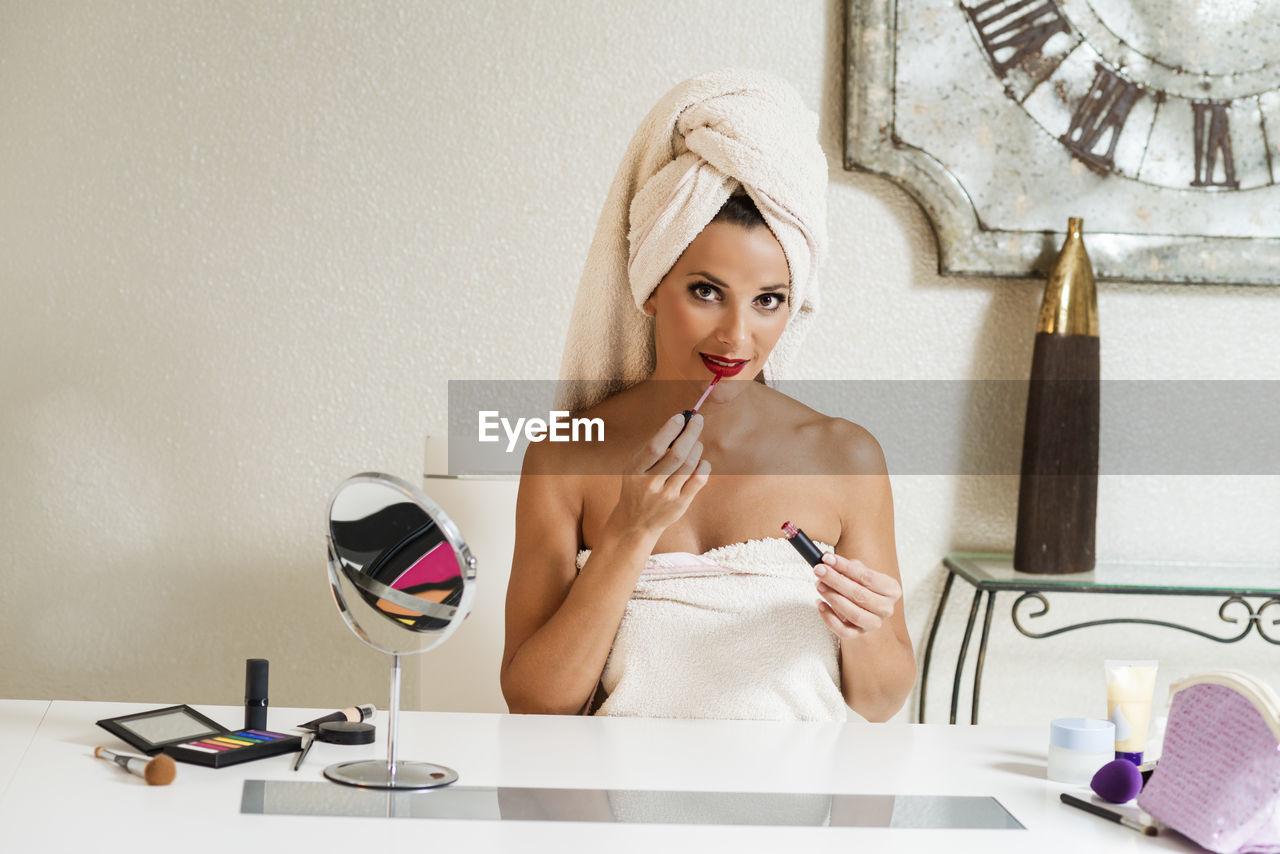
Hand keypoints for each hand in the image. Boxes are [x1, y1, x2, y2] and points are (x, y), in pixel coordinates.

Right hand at [606, 412, 710, 538]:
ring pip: (689, 465)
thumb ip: (653, 450)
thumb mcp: (635, 469)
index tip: (680, 417)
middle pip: (676, 455)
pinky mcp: (680, 504)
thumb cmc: (638, 487)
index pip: (654, 448)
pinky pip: (698, 480)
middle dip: (690, 433)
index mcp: (634, 471)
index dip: (669, 430)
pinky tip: (701, 461)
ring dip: (697, 447)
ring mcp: (666, 496)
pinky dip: (703, 465)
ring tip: (696, 441)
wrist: (635, 523)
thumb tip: (680, 424)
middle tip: (698, 420)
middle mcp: (649, 484)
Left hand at [813, 552, 900, 639]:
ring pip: (854, 614)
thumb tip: (828, 560)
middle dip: (836, 581)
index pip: (868, 577)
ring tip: (820, 586)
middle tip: (820, 570)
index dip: (846, 567)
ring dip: (834, 598)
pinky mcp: (859, 634)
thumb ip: (847, 566)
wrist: (864, 608)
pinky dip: (830, 618)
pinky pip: (844, 631)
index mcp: (891, 590)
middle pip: (860, 595)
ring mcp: (874, 623)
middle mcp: (886, 608)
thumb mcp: (859, 572)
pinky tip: (821, 605)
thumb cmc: (862, 586)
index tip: (828, 559)